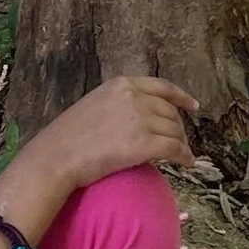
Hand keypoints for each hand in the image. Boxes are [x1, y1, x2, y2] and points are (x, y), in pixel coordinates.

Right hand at [16, 73, 199, 194]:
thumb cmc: (66, 137)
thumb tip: (139, 114)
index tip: (193, 106)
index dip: (181, 97)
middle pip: (170, 111)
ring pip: (174, 131)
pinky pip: (173, 149)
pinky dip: (184, 156)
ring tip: (183, 155)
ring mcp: (139, 119)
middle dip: (179, 128)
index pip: (162, 86)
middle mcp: (133, 97)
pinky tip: (187, 163)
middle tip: (180, 142)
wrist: (55, 157)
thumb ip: (119, 103)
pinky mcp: (142, 143)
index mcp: (121, 84)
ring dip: (182, 144)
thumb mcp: (94, 104)